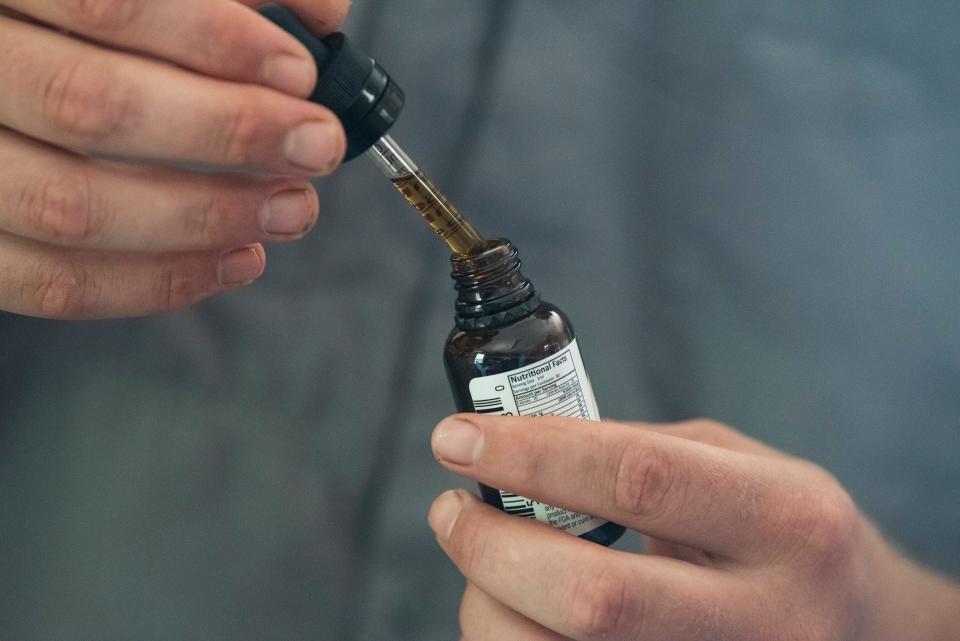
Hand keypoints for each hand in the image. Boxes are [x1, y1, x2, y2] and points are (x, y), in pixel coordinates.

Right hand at [0, 0, 347, 318]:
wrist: (7, 85)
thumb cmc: (80, 35)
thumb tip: (323, 11)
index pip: (102, 3)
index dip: (210, 37)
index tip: (298, 72)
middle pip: (89, 106)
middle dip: (227, 131)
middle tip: (317, 144)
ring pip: (73, 208)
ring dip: (206, 216)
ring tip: (292, 208)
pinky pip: (56, 284)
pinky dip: (160, 281)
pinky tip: (238, 259)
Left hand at [429, 414, 959, 639]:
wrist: (866, 632)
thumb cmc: (786, 536)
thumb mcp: (743, 468)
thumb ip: (639, 455)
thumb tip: (515, 451)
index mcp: (788, 522)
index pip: (637, 479)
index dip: (531, 454)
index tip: (456, 438)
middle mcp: (769, 617)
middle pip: (593, 598)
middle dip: (492, 546)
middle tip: (452, 510)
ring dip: (490, 607)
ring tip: (486, 564)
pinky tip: (519, 609)